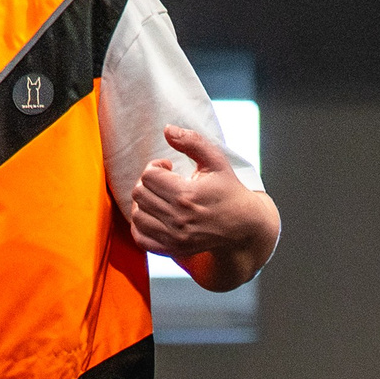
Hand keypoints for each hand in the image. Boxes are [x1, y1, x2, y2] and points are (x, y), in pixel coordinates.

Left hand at [128, 125, 279, 290]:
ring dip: (144, 203)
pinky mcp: (173, 249)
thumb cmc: (228, 190)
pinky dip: (140, 226)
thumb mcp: (216, 161)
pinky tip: (153, 215)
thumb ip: (192, 142)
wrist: (242, 227)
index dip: (156, 166)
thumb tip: (167, 129)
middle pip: (140, 194)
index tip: (168, 167)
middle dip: (148, 182)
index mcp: (187, 195)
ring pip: (137, 215)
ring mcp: (175, 237)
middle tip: (164, 182)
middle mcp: (178, 218)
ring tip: (160, 198)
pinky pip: (140, 239)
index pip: (149, 175)